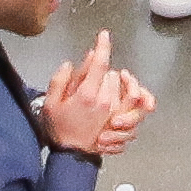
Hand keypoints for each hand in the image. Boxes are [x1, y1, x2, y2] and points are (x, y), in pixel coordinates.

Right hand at [38, 34, 153, 154]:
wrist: (70, 155)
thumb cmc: (59, 129)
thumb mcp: (51, 102)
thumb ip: (62, 80)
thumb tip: (75, 62)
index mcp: (87, 95)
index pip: (100, 64)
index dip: (103, 46)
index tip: (104, 35)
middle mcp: (106, 102)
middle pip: (113, 74)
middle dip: (103, 70)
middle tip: (91, 76)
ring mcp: (117, 113)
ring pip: (127, 87)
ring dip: (121, 81)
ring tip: (116, 80)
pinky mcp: (123, 123)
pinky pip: (139, 105)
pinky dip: (139, 97)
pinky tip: (133, 93)